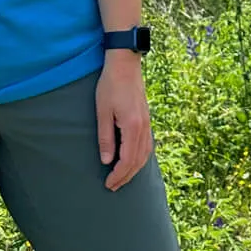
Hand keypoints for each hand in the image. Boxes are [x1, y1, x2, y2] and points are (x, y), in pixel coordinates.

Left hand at [96, 53, 153, 190]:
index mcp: (132, 126)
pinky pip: (147, 145)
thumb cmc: (110, 85)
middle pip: (138, 161)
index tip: (108, 184)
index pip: (127, 160)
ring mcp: (147, 123)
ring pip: (145, 155)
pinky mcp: (146, 119)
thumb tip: (106, 161)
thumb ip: (105, 137)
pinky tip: (134, 161)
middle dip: (126, 176)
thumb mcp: (102, 111)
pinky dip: (141, 158)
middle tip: (113, 187)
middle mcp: (143, 127)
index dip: (118, 175)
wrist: (125, 63)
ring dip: (134, 169)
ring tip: (122, 178)